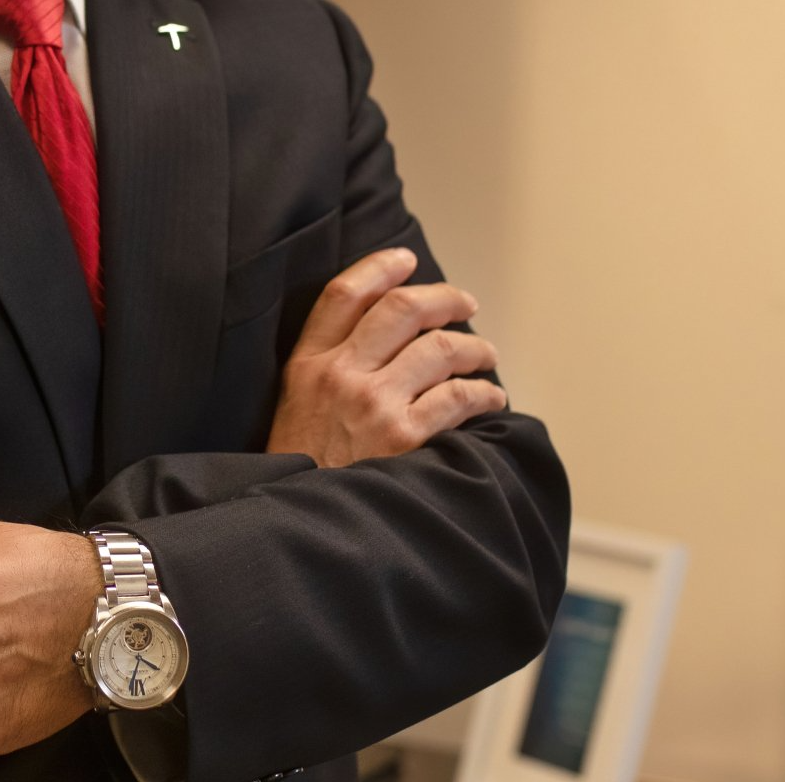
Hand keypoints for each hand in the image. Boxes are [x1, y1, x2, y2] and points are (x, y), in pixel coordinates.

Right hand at [266, 248, 506, 466]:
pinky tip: (491, 399)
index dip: (379, 267)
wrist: (299, 524)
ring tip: (487, 356)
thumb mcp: (293, 405)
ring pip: (439, 348)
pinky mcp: (403, 438)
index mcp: (307, 363)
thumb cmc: (303, 467)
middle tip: (466, 304)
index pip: (344, 294)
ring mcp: (373, 404)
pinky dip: (484, 393)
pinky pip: (458, 398)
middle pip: (401, 309)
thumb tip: (385, 336)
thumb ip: (326, 366)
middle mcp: (340, 375)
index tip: (406, 260)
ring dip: (474, 348)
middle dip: (444, 299)